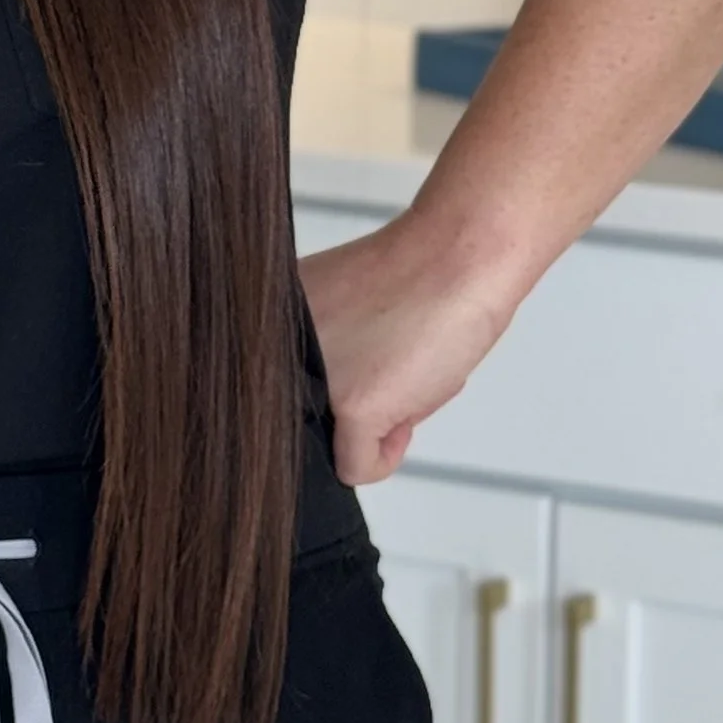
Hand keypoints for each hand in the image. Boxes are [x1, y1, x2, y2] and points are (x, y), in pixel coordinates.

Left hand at [298, 213, 516, 484]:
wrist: (457, 255)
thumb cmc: (415, 277)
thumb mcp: (341, 319)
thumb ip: (320, 360)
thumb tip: (326, 415)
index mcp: (265, 325)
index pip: (276, 393)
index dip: (327, 388)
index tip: (358, 362)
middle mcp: (273, 351)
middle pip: (307, 419)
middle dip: (348, 408)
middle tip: (386, 364)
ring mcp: (312, 381)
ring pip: (331, 444)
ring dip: (368, 425)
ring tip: (401, 369)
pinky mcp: (350, 408)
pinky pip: (359, 467)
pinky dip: (385, 456)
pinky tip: (406, 405)